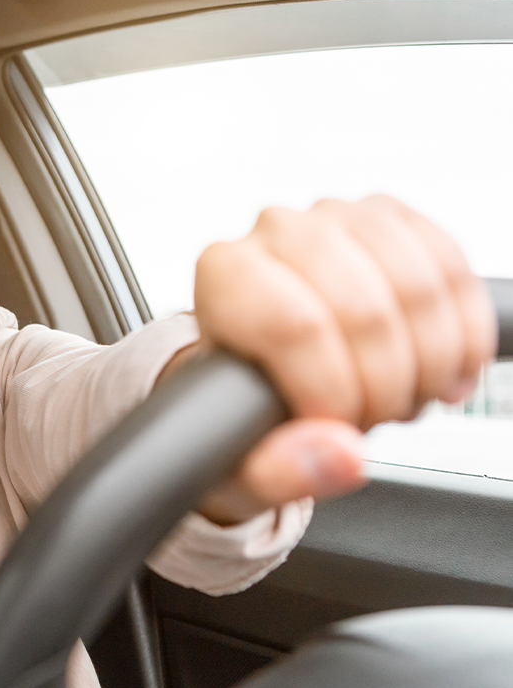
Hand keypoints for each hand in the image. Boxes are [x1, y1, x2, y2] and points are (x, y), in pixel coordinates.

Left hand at [185, 196, 495, 524]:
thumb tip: (338, 453)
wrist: (260, 369)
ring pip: (419, 285)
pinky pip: (451, 268)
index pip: (295, 325)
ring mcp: (338, 218)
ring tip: (403, 397)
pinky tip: (443, 372)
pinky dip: (463, 334)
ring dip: (430, 360)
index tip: (335, 424)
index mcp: (225, 275)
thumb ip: (276, 469)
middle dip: (387, 385)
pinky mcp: (392, 219)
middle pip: (365, 309)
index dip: (332, 390)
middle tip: (373, 418)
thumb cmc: (239, 410)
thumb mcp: (239, 462)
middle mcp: (277, 232)